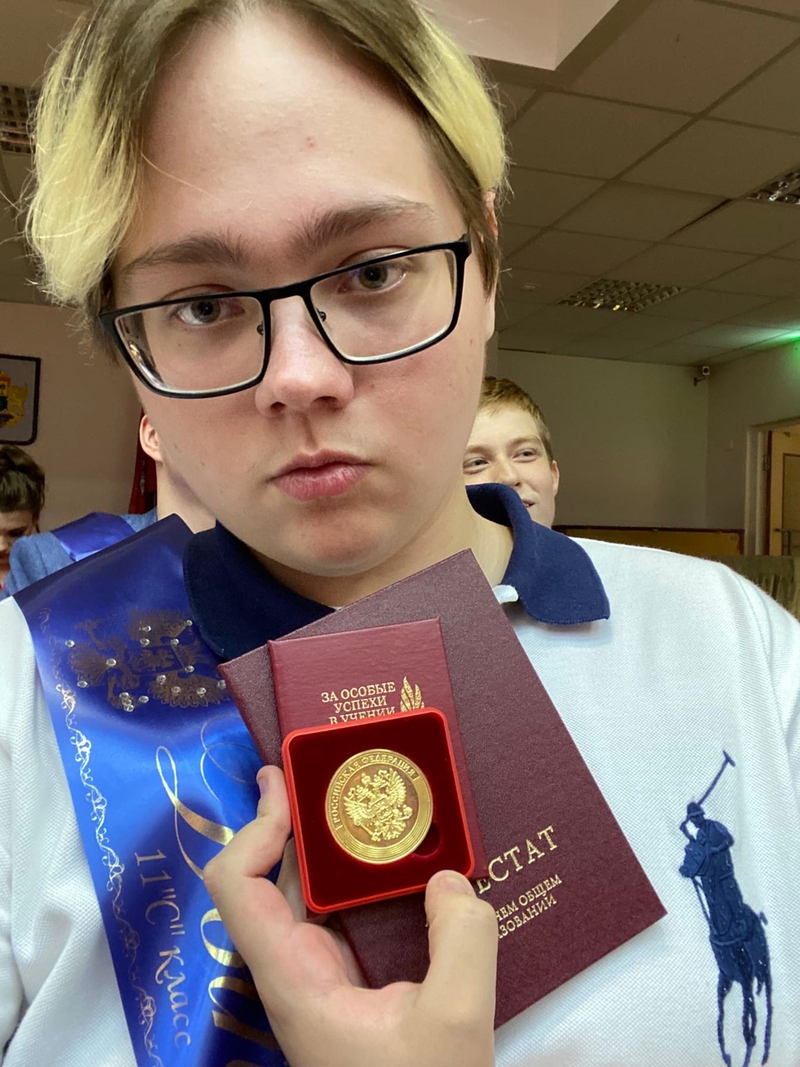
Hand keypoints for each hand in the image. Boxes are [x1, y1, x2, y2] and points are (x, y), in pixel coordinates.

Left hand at [204, 765, 498, 1066]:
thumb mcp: (457, 1025)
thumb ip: (463, 942)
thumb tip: (450, 878)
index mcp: (294, 978)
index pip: (238, 887)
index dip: (253, 828)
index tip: (288, 785)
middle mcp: (296, 970)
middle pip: (270, 877)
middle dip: (294, 818)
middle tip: (326, 768)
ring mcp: (322, 979)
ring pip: (307, 895)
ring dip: (327, 844)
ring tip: (363, 796)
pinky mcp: (351, 988)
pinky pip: (342, 917)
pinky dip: (359, 877)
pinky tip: (398, 859)